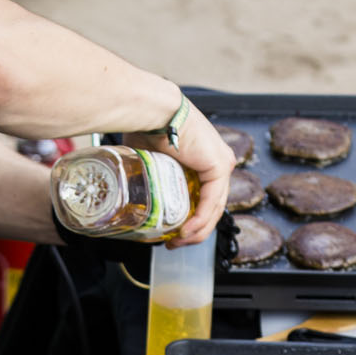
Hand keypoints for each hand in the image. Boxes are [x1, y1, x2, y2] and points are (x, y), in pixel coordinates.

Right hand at [125, 97, 232, 245]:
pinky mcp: (220, 166)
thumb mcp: (149, 159)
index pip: (205, 197)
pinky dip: (199, 221)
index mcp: (204, 158)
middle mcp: (218, 160)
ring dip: (196, 231)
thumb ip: (150, 176)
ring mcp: (222, 163)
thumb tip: (133, 191)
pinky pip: (211, 202)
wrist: (151, 110)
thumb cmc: (145, 125)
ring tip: (177, 243)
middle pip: (212, 207)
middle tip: (174, 244)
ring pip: (214, 208)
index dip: (191, 220)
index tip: (173, 234)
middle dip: (194, 231)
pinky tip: (186, 232)